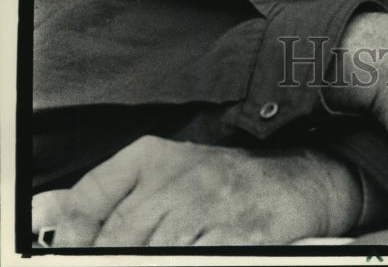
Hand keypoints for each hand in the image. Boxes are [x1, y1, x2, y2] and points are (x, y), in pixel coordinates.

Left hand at [32, 136, 361, 246]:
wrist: (295, 178)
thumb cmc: (224, 181)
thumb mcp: (170, 171)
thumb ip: (122, 195)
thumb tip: (66, 226)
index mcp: (153, 157)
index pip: (92, 196)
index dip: (73, 234)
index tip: (71, 254)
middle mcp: (177, 177)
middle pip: (119, 235)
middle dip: (109, 258)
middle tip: (108, 263)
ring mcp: (208, 206)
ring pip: (154, 253)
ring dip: (153, 259)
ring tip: (159, 256)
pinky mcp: (238, 234)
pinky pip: (197, 260)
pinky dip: (187, 262)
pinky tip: (190, 258)